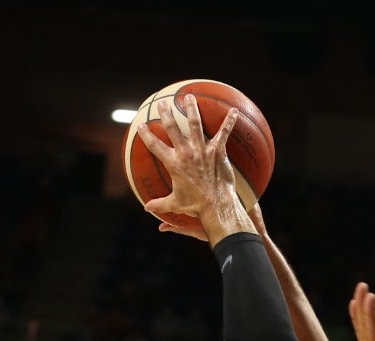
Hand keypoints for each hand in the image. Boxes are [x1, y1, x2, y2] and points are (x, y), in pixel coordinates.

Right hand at [136, 94, 245, 240]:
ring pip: (195, 123)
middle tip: (163, 103)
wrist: (216, 206)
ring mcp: (202, 150)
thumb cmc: (195, 206)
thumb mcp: (175, 204)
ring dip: (191, 108)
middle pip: (173, 128)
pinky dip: (229, 121)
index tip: (141, 126)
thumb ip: (160, 204)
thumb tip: (147, 208)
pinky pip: (224, 133)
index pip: (155, 146)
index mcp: (173, 164)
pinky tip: (233, 111)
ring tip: (189, 97)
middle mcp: (186, 153)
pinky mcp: (217, 151)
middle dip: (166, 114)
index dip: (146, 135)